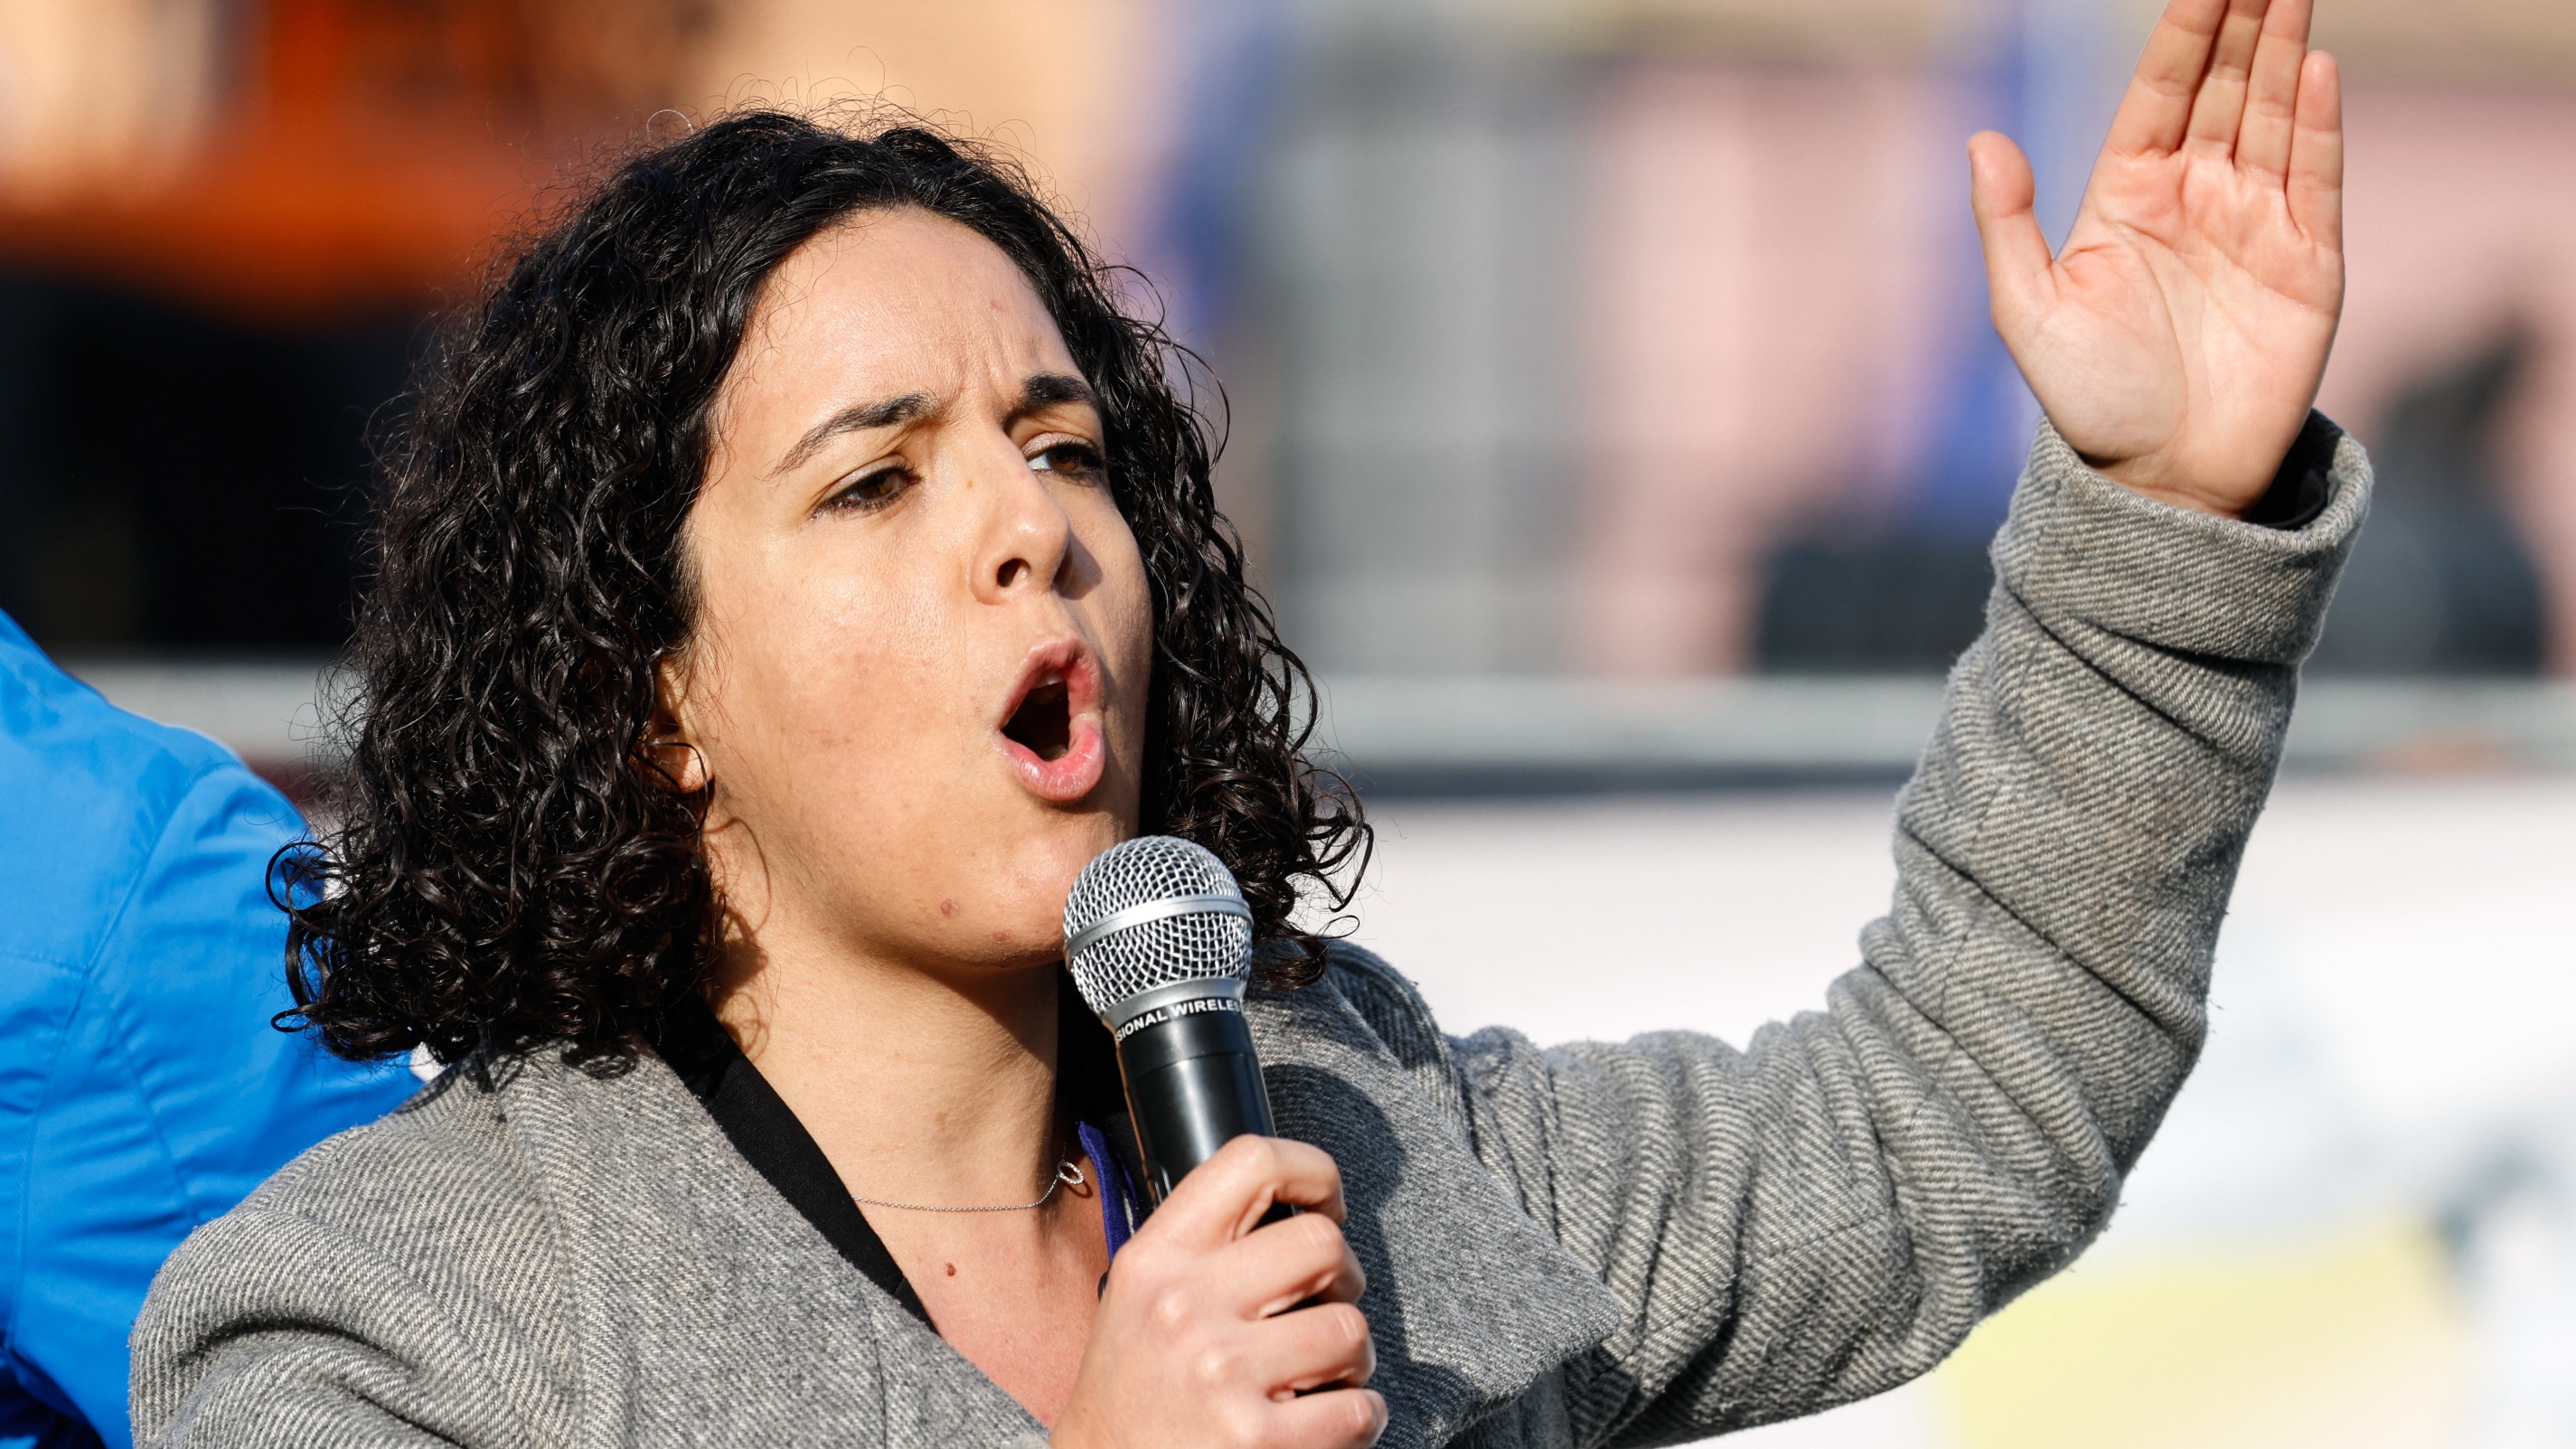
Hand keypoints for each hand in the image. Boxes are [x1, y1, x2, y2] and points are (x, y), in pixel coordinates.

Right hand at [1052, 1136, 1383, 1448]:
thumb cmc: (1133, 1391)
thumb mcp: (1140, 1298)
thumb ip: (1203, 1250)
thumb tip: (1299, 1212)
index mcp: (1156, 1258)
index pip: (1251, 1163)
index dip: (1313, 1173)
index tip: (1328, 1205)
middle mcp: (1183, 1306)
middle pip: (1323, 1243)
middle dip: (1345, 1279)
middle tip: (1328, 1306)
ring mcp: (1219, 1374)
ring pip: (1350, 1330)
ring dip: (1353, 1359)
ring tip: (1322, 1377)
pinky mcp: (1254, 1440)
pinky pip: (1358, 1409)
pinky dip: (1361, 1418)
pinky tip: (1330, 1422)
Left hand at [1970, 0, 2343, 517]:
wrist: (2160, 479)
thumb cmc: (2088, 401)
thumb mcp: (2027, 312)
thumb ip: (2005, 226)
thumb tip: (1983, 140)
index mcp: (2127, 197)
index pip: (2160, 93)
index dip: (2182, 32)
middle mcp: (2196, 197)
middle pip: (2226, 88)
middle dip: (2243, 21)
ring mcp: (2256, 224)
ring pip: (2274, 117)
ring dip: (2284, 51)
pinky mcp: (2308, 262)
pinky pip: (2314, 177)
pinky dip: (2315, 124)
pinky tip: (2314, 69)